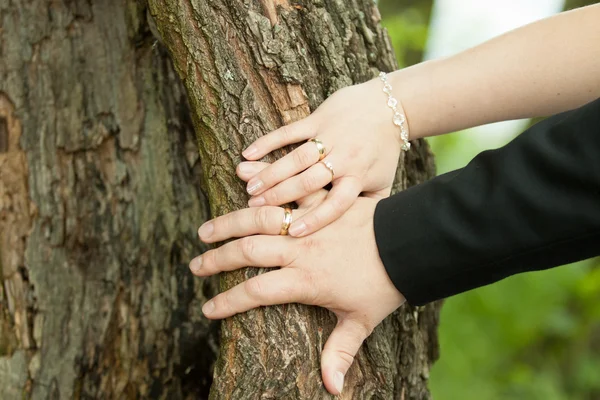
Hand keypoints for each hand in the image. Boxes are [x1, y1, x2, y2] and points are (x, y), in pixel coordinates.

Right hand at [190, 191, 404, 394]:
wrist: (410, 243)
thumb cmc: (386, 285)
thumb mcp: (362, 321)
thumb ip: (341, 352)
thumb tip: (332, 389)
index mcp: (306, 280)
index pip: (254, 293)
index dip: (226, 302)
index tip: (207, 309)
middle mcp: (301, 250)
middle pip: (247, 252)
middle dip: (216, 260)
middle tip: (195, 265)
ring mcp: (309, 222)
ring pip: (258, 218)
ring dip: (228, 223)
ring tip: (205, 230)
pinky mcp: (320, 202)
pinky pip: (288, 191)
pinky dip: (264, 184)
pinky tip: (243, 178)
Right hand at [239, 77, 405, 236]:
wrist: (390, 106)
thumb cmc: (383, 151)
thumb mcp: (382, 182)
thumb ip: (369, 208)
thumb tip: (356, 239)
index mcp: (357, 178)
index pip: (336, 204)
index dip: (315, 219)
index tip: (292, 233)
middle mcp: (343, 158)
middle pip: (308, 181)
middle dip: (280, 196)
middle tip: (254, 209)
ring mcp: (330, 136)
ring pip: (297, 158)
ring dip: (271, 173)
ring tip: (249, 186)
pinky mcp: (319, 118)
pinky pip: (290, 131)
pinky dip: (268, 142)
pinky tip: (248, 153)